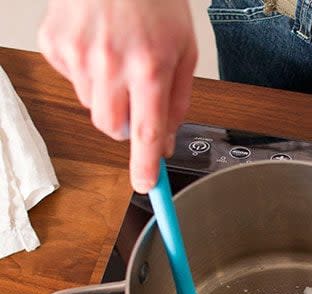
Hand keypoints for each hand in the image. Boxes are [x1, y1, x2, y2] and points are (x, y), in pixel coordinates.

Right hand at [38, 0, 196, 192]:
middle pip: (112, 128)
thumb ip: (176, 102)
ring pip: (92, 107)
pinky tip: (98, 47)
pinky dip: (88, 75)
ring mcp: (77, 53)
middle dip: (126, 126)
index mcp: (149, 66)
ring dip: (109, 97)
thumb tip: (166, 142)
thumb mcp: (184, 51)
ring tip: (118, 60)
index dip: (145, 165)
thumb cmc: (156, 1)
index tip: (145, 185)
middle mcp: (110, 63)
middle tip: (136, 100)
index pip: (146, 132)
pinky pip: (72, 82)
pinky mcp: (54, 44)